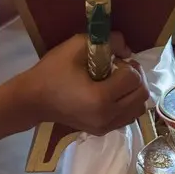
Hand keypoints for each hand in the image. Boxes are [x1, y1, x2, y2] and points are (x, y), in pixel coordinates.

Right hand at [21, 32, 149, 134]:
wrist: (33, 100)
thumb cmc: (53, 71)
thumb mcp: (77, 46)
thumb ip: (109, 41)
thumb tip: (128, 50)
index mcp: (101, 98)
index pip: (134, 79)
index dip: (128, 64)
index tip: (114, 60)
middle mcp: (107, 116)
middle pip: (141, 95)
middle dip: (136, 78)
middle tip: (121, 68)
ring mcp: (105, 127)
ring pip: (138, 109)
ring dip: (134, 92)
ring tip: (118, 82)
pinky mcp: (102, 131)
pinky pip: (127, 118)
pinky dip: (127, 104)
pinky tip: (113, 94)